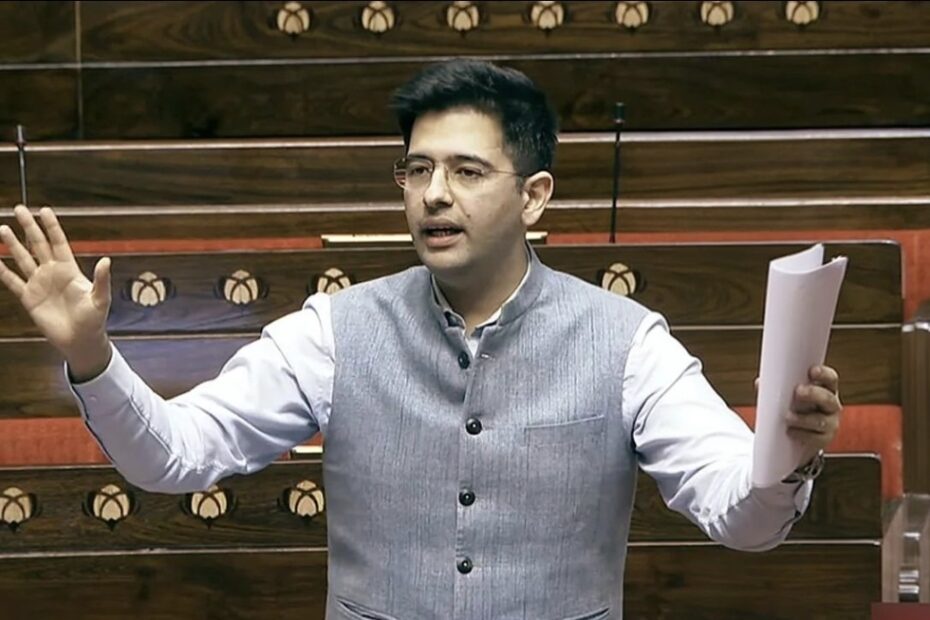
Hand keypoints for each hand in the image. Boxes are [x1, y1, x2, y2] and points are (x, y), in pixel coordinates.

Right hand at [0, 205, 111, 378]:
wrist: (80, 340)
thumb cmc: (94, 320)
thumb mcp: (100, 299)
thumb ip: (101, 280)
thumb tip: (106, 261)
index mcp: (70, 270)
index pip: (58, 242)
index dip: (51, 226)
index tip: (44, 210)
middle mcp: (52, 273)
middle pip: (38, 245)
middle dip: (28, 227)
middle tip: (18, 209)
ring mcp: (39, 284)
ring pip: (23, 259)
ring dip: (13, 244)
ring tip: (2, 228)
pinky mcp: (29, 298)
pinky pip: (12, 282)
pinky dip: (2, 271)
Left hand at [786, 365, 841, 465]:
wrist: (797, 436)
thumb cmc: (794, 408)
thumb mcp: (788, 396)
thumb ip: (776, 388)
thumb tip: (759, 382)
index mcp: (825, 389)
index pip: (830, 379)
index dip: (823, 374)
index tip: (811, 371)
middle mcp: (831, 405)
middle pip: (828, 398)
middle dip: (813, 394)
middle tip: (798, 391)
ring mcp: (830, 423)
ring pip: (821, 420)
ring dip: (803, 418)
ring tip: (787, 417)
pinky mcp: (824, 439)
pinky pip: (815, 437)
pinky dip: (801, 434)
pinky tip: (790, 431)